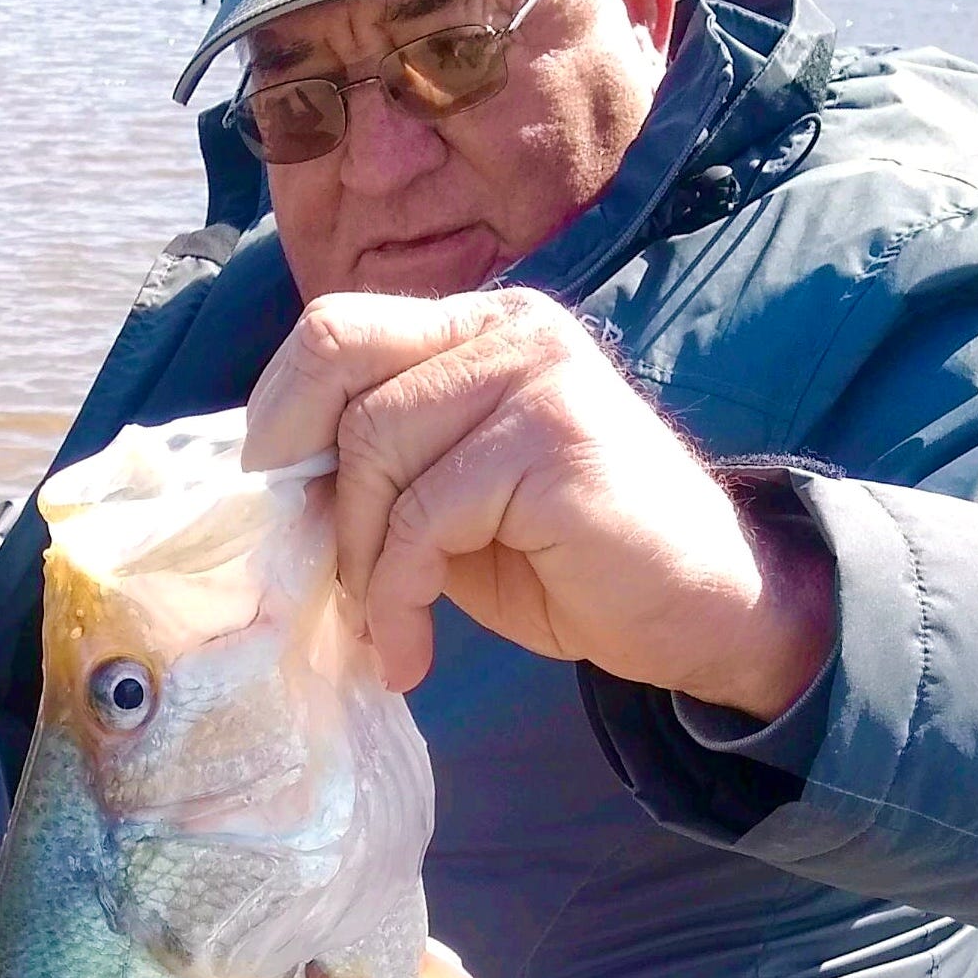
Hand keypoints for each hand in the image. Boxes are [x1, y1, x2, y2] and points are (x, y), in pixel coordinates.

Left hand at [243, 289, 834, 720]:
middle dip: (309, 484)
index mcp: (479, 327)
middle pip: (338, 364)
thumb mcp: (453, 503)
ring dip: (359, 560)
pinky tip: (415, 649)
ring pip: (374, 446)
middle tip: (322, 574)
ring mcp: (537, 376)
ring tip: (389, 629)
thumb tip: (271, 486)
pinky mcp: (552, 445)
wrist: (706, 611)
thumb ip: (380, 468)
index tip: (277, 505)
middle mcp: (509, 328)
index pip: (335, 327)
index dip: (280, 413)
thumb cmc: (575, 563)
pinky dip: (398, 595)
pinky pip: (423, 517)